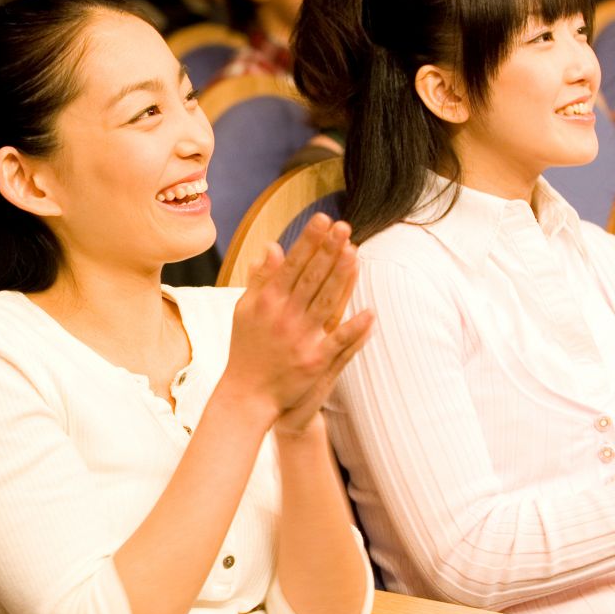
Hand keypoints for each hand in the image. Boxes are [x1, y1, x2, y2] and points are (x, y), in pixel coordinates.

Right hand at [221, 215, 373, 432]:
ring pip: (326, 302)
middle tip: (345, 227)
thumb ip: (260, 278)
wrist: (247, 394)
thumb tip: (273, 247)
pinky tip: (370, 312)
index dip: (309, 241)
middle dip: (328, 251)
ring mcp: (300, 339)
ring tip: (355, 253)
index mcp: (267, 302)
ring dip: (341, 278)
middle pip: (311, 278)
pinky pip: (337, 342)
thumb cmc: (246, 348)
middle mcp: (283, 317)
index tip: (323, 219)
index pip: (292, 264)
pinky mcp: (314, 362)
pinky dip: (353, 328)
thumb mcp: (245, 310)